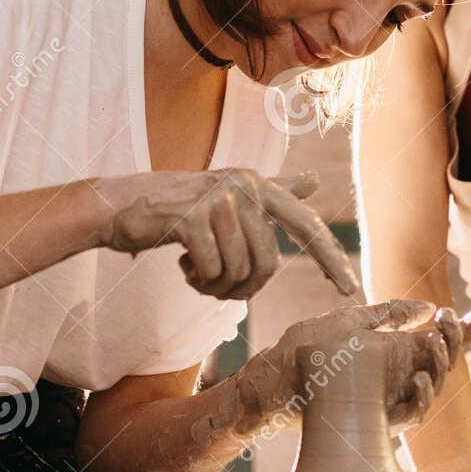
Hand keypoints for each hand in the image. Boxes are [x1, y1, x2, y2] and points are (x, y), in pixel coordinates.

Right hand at [89, 168, 358, 300]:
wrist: (119, 207)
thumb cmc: (176, 209)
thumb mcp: (228, 196)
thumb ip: (272, 190)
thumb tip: (316, 181)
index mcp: (258, 184)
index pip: (306, 226)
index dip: (330, 259)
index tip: (351, 290)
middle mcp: (243, 186)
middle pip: (268, 265)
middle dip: (243, 289)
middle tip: (216, 288)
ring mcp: (218, 199)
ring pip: (240, 272)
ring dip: (217, 287)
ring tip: (196, 274)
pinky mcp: (191, 217)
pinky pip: (212, 271)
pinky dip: (197, 281)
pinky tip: (182, 266)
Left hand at [227, 299, 470, 433]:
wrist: (276, 385)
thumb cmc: (312, 353)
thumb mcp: (352, 323)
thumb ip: (389, 314)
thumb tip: (428, 307)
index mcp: (399, 353)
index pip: (441, 341)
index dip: (468, 329)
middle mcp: (402, 377)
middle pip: (444, 361)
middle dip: (454, 341)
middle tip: (447, 321)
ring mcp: (393, 399)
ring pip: (434, 385)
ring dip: (440, 363)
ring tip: (434, 340)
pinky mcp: (381, 422)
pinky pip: (413, 415)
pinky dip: (422, 397)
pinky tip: (422, 378)